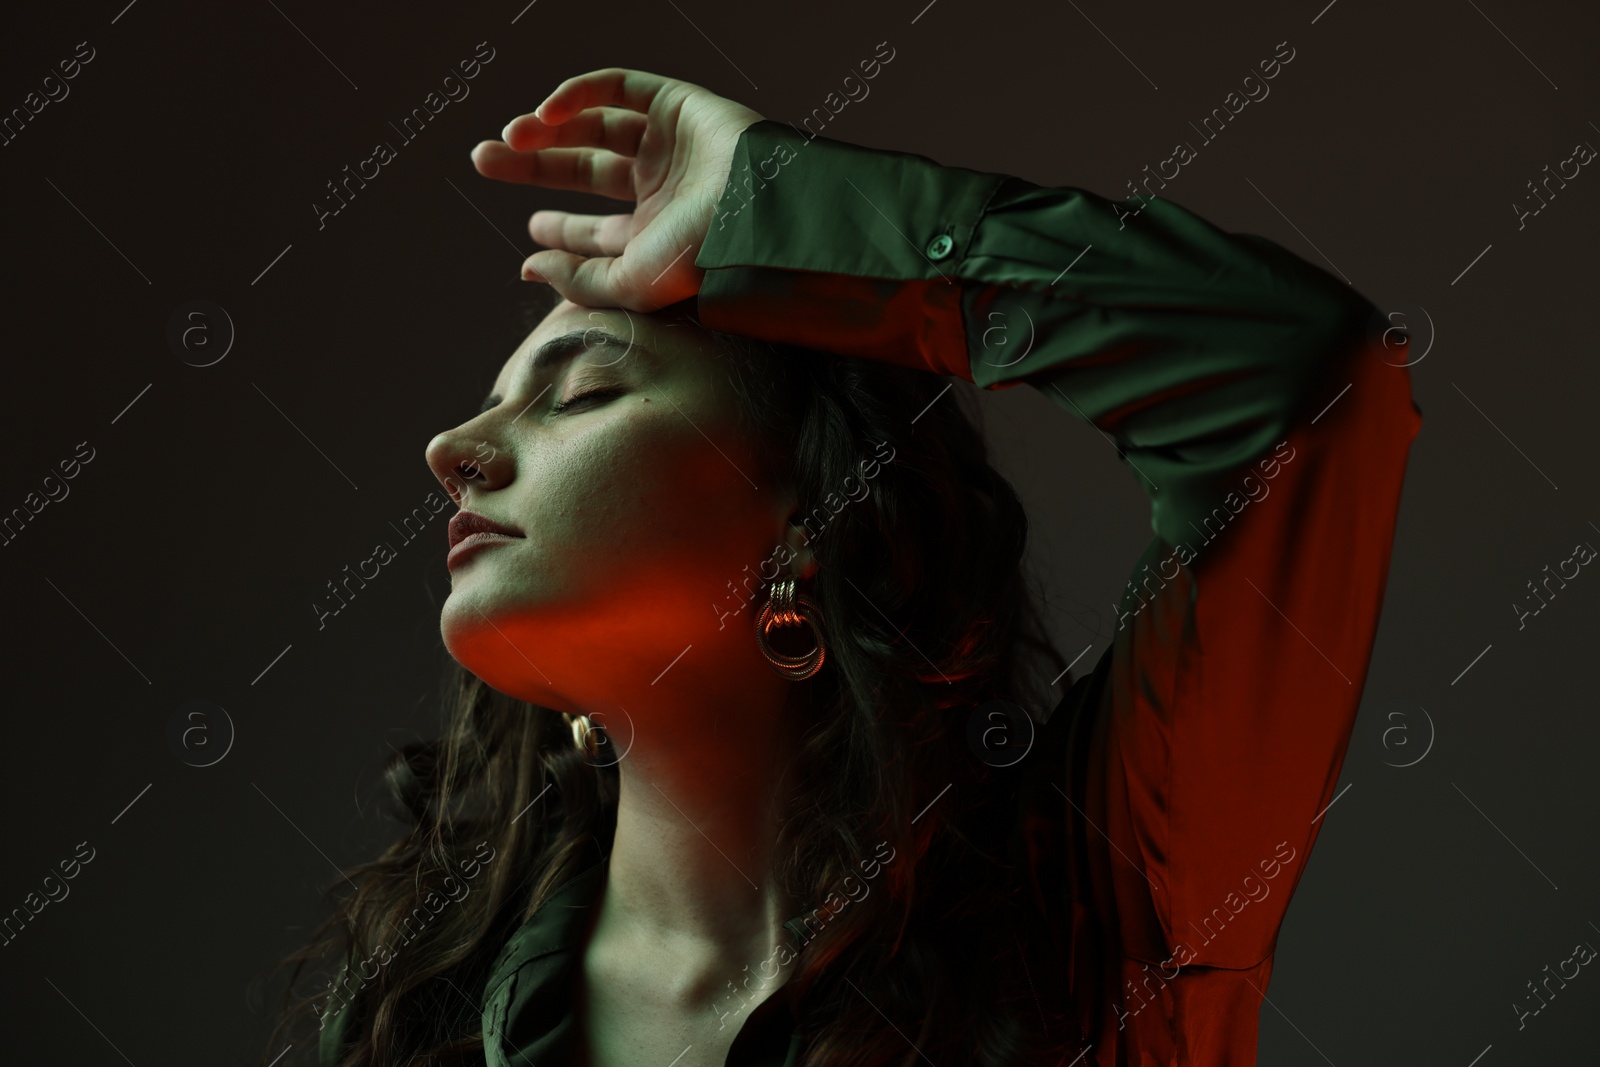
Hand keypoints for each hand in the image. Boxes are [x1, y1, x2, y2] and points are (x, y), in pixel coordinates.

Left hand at [471, 68, 764, 310]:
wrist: (753, 212)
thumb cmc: (699, 258)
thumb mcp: (628, 284)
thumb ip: (577, 280)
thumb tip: (528, 268)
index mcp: (657, 233)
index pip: (597, 229)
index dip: (556, 227)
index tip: (528, 227)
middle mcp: (663, 187)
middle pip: (585, 169)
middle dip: (533, 164)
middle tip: (485, 158)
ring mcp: (670, 143)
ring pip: (595, 125)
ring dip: (548, 127)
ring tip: (513, 135)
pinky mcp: (678, 103)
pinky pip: (618, 87)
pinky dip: (578, 93)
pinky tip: (546, 113)